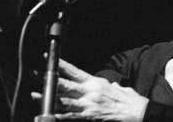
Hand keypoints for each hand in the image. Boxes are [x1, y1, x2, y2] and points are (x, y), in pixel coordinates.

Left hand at [32, 59, 148, 121]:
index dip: (59, 64)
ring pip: (63, 100)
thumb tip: (106, 83)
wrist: (138, 112)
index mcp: (94, 82)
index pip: (73, 70)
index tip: (47, 58)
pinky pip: (71, 117)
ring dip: (48, 98)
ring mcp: (88, 105)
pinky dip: (59, 115)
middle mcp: (89, 92)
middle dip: (48, 79)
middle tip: (35, 73)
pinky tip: (49, 114)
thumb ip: (106, 84)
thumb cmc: (128, 100)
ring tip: (35, 94)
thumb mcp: (115, 87)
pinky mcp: (89, 117)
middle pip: (64, 84)